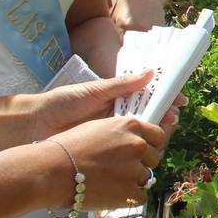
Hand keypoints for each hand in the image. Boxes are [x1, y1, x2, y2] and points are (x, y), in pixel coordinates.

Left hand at [2, 70, 158, 147]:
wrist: (38, 124)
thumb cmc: (64, 102)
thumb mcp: (95, 89)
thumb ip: (123, 83)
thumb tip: (151, 72)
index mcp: (118, 96)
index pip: (148, 94)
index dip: (166, 96)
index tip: (180, 100)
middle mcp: (119, 112)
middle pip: (150, 112)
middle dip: (165, 113)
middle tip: (173, 117)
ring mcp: (114, 129)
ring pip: (143, 128)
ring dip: (156, 129)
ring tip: (165, 130)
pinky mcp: (108, 145)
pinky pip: (129, 143)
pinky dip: (141, 144)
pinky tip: (149, 145)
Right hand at [39, 116, 167, 208]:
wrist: (49, 171)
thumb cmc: (66, 149)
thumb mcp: (98, 128)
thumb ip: (121, 133)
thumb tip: (135, 140)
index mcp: (131, 126)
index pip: (158, 136)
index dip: (151, 145)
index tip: (143, 152)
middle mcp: (138, 145)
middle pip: (153, 158)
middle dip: (140, 163)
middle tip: (119, 169)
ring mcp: (136, 169)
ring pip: (146, 177)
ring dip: (132, 181)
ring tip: (109, 182)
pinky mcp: (131, 192)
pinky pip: (140, 196)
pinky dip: (128, 198)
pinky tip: (111, 194)